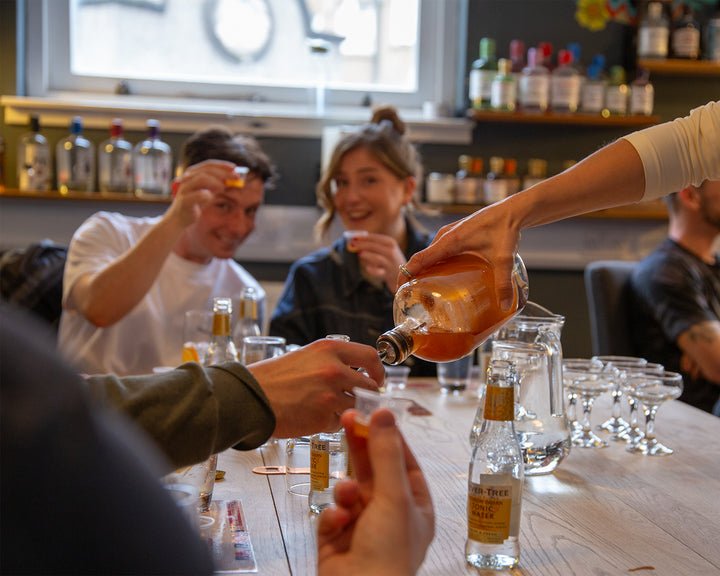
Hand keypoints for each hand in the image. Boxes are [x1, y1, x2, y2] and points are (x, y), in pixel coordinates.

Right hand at [165, 159, 239, 227]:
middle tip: (235, 177)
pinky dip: (207, 194)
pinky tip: (212, 197)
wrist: (181, 218)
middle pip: (207, 170)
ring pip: (202, 178)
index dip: (222, 165)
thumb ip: (218, 184)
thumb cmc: (196, 203)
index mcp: (192, 173)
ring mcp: (185, 188)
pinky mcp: (184, 200)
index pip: (208, 165)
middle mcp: (187, 178)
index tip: (234, 168)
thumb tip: (234, 178)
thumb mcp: (209, 192)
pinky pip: (198, 194)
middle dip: (223, 173)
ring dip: (216, 181)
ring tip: (223, 188)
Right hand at [246, 339, 383, 437]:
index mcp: (330, 349)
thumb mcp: (305, 356)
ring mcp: (330, 395)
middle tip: (359, 401)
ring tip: (333, 410)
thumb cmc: (273, 377)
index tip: (376, 379)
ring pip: (358, 406)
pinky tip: (317, 418)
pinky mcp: (323, 418)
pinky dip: (333, 423)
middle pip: (369, 385)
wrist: (249, 397)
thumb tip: (355, 372)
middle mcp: (334, 369)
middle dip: (367, 395)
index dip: (378, 371)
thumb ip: (331, 361)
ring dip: (350, 410)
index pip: (371, 356)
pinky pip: (341, 422)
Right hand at [317, 409, 434, 575]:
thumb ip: (386, 453)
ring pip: (349, 490)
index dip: (389, 437)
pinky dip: (334, 515)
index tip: (374, 413)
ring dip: (345, 491)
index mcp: (414, 507)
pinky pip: (333, 513)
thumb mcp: (393, 496)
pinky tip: (339, 524)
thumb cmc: (388, 551)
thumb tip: (384, 413)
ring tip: (347, 497)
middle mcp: (390, 515)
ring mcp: (363, 526)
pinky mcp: (337, 538)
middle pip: (374, 471)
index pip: (403, 462)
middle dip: (361, 448)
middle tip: (346, 418)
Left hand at [350, 233, 406, 291]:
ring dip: (367, 255)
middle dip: (361, 245)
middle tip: (352, 245)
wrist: (404, 275)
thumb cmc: (390, 260)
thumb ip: (373, 244)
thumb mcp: (385, 248)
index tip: (353, 237)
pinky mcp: (388, 274)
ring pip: (377, 258)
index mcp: (390, 242)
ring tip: (359, 254)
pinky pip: (377, 272)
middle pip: (374, 246)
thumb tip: (356, 240)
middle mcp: (392, 251)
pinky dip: (371, 269)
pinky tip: (367, 267)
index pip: (375, 237)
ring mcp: (390, 263)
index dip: (363, 237)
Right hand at [402, 198, 521, 310]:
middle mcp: (444, 236)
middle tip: (420, 301)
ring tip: (429, 292)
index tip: (399, 291)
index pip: (418, 260)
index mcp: (449, 241)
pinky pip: (438, 251)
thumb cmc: (506, 228)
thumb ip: (503, 283)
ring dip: (425, 272)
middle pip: (421, 260)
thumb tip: (504, 306)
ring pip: (430, 256)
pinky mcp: (455, 234)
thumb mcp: (504, 258)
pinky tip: (443, 277)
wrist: (513, 210)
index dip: (405, 276)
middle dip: (416, 280)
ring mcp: (449, 234)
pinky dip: (434, 264)